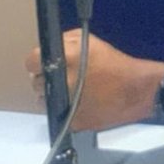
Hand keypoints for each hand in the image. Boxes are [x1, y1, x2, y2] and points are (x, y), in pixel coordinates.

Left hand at [25, 31, 161, 130]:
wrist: (133, 91)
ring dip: (51, 96)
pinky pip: (56, 115)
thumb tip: (47, 51)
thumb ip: (64, 42)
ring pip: (43, 102)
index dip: (37, 62)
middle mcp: (62, 83)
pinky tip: (76, 102)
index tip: (43, 64)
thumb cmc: (112, 62)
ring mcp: (65, 105)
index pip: (31, 62)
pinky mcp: (71, 122)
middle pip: (36, 83)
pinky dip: (63, 109)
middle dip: (46, 79)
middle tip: (61, 76)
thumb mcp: (88, 40)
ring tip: (68, 91)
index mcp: (65, 59)